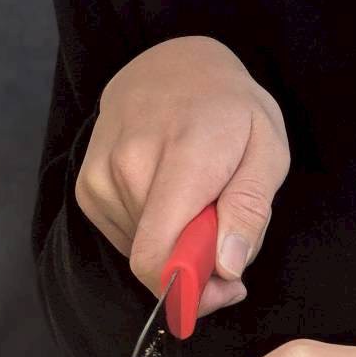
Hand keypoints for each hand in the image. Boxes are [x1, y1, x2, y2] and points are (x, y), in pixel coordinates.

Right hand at [75, 36, 288, 314]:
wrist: (174, 65)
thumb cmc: (230, 109)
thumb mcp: (268, 149)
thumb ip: (250, 210)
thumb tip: (228, 267)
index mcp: (183, 156)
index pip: (159, 254)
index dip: (191, 292)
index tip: (224, 288)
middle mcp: (130, 164)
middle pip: (154, 258)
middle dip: (195, 264)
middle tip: (224, 232)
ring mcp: (101, 174)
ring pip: (139, 250)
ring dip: (174, 243)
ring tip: (196, 200)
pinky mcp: (87, 185)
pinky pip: (122, 236)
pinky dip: (150, 230)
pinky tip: (168, 196)